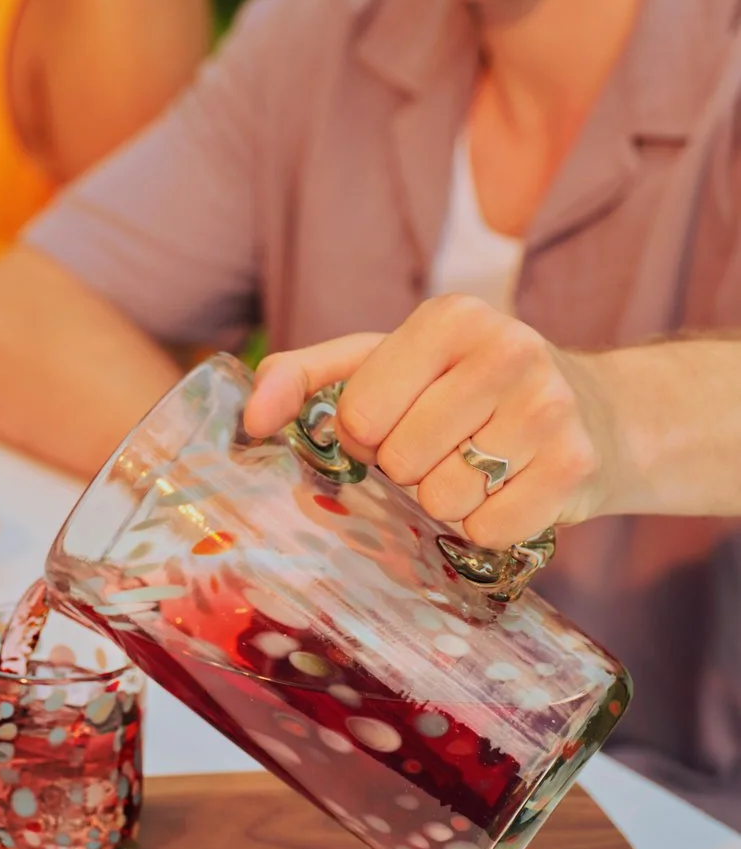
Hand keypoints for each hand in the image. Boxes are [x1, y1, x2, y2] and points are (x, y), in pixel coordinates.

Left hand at [244, 295, 617, 549]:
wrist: (600, 412)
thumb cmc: (467, 387)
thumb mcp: (387, 361)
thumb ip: (306, 376)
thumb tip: (248, 415)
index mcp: (452, 316)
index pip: (359, 413)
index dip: (368, 434)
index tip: (401, 419)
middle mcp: (508, 349)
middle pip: (400, 460)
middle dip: (409, 468)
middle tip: (445, 447)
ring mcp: (549, 407)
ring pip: (442, 500)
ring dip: (447, 501)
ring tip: (480, 467)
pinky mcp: (576, 466)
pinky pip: (489, 531)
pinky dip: (488, 528)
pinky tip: (511, 491)